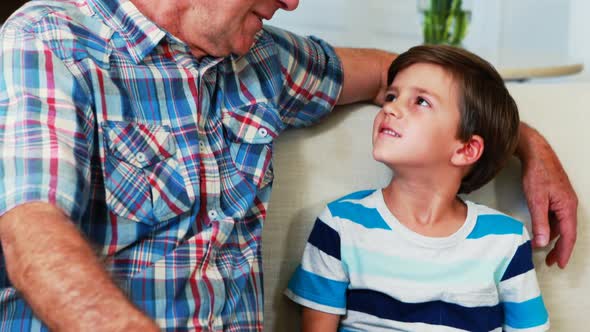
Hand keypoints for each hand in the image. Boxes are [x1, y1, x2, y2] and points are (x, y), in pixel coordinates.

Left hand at [518, 123, 577, 267]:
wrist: (535, 152)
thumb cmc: (537, 173)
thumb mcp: (536, 200)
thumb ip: (540, 223)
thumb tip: (542, 243)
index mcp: (568, 207)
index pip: (569, 236)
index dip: (565, 251)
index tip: (560, 264)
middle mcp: (569, 204)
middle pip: (567, 232)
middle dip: (560, 248)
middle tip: (552, 262)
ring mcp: (563, 199)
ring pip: (560, 224)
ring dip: (553, 237)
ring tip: (543, 248)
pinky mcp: (555, 195)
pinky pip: (555, 215)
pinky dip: (549, 226)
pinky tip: (541, 230)